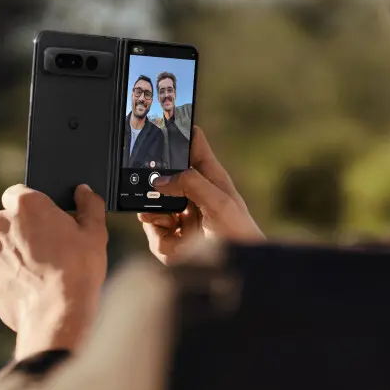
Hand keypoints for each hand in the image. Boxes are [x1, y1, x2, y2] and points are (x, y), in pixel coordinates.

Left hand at [0, 183, 107, 358]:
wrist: (57, 314)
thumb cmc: (78, 271)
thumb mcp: (95, 233)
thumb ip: (89, 204)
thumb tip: (84, 191)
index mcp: (26, 205)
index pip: (19, 192)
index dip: (33, 206)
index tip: (46, 220)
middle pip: (8, 219)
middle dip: (23, 230)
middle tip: (48, 249)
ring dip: (13, 252)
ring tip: (39, 271)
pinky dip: (4, 274)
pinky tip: (27, 285)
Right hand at [139, 126, 262, 263]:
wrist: (239, 271)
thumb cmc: (238, 234)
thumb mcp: (219, 203)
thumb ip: (191, 183)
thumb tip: (160, 179)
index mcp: (209, 176)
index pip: (192, 144)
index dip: (180, 130)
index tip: (164, 119)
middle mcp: (192, 192)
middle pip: (162, 173)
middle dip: (154, 180)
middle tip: (152, 186)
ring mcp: (180, 213)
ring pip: (151, 202)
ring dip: (154, 210)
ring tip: (170, 219)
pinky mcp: (170, 236)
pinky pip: (151, 228)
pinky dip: (158, 233)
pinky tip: (173, 237)